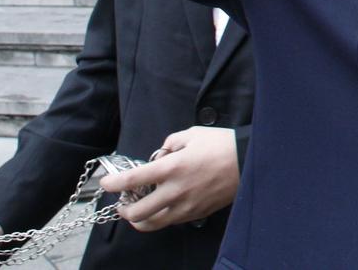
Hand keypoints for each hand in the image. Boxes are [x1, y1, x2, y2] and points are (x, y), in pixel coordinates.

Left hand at [106, 127, 239, 231]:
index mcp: (172, 168)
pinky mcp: (197, 213)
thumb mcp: (193, 134)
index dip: (113, 183)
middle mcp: (175, 191)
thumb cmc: (223, 144)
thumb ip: (171, 143)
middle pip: (137, 212)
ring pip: (152, 224)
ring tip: (138, 212)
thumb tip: (162, 153)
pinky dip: (161, 217)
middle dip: (123, 209)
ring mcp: (186, 206)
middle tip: (122, 203)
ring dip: (139, 220)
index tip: (106, 183)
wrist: (251, 162)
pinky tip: (163, 209)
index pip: (132, 180)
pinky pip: (171, 221)